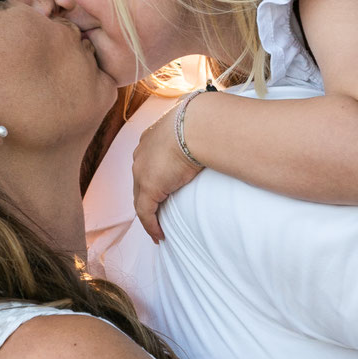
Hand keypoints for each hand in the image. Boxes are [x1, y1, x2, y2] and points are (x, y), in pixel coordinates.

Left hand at [132, 104, 204, 242]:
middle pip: (140, 182)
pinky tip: (159, 236)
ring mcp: (142, 171)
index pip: (148, 163)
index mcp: (152, 138)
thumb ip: (199, 138)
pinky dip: (151, 225)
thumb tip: (217, 139)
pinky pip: (145, 212)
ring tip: (158, 229)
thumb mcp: (197, 130)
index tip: (163, 189)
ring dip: (148, 215)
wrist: (198, 124)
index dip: (154, 178)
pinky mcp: (149, 187)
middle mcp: (142, 154)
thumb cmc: (204, 123)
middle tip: (157, 214)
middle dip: (147, 199)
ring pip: (140, 199)